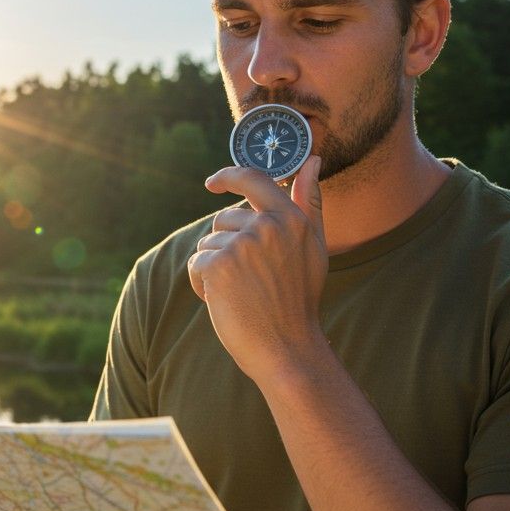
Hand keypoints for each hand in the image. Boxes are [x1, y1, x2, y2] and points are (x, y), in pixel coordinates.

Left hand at [187, 156, 326, 381]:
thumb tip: (314, 161)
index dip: (229, 176)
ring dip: (214, 267)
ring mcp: (243, 244)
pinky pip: (196, 264)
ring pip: (208, 243)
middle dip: (227, 246)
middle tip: (250, 280)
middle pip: (224, 219)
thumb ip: (309, 202)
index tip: (213, 182)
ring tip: (241, 293)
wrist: (287, 349)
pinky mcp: (218, 265)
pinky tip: (225, 302)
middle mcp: (268, 226)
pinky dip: (202, 284)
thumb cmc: (298, 300)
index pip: (254, 179)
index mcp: (292, 218)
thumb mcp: (314, 248)